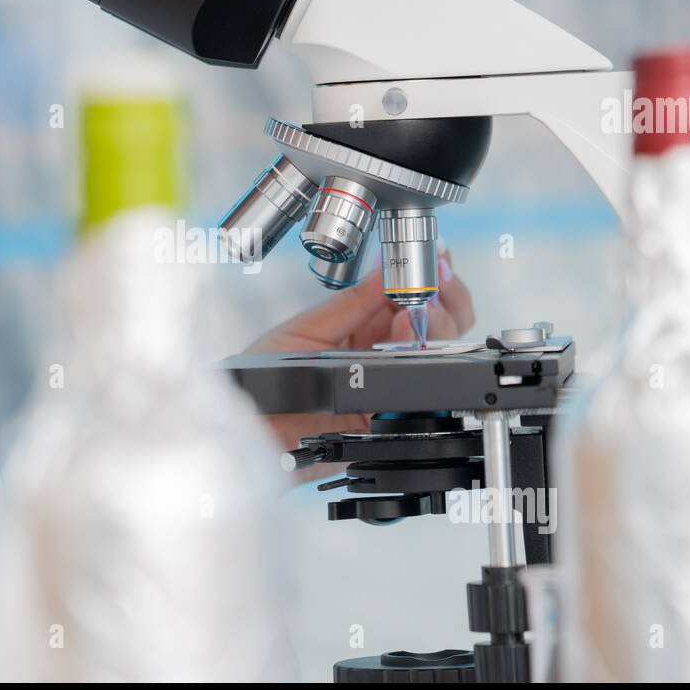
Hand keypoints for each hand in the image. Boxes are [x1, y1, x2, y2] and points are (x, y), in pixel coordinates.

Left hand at [244, 247, 474, 484]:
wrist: (247, 425)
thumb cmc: (263, 377)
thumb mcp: (305, 329)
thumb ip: (350, 303)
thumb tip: (386, 270)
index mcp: (361, 328)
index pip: (411, 301)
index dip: (426, 281)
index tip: (432, 264)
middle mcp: (379, 356)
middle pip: (437, 327)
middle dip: (442, 301)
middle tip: (432, 286)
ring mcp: (386, 386)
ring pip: (438, 357)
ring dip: (436, 327)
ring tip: (417, 310)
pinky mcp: (386, 418)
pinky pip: (420, 394)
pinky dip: (422, 365)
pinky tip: (409, 342)